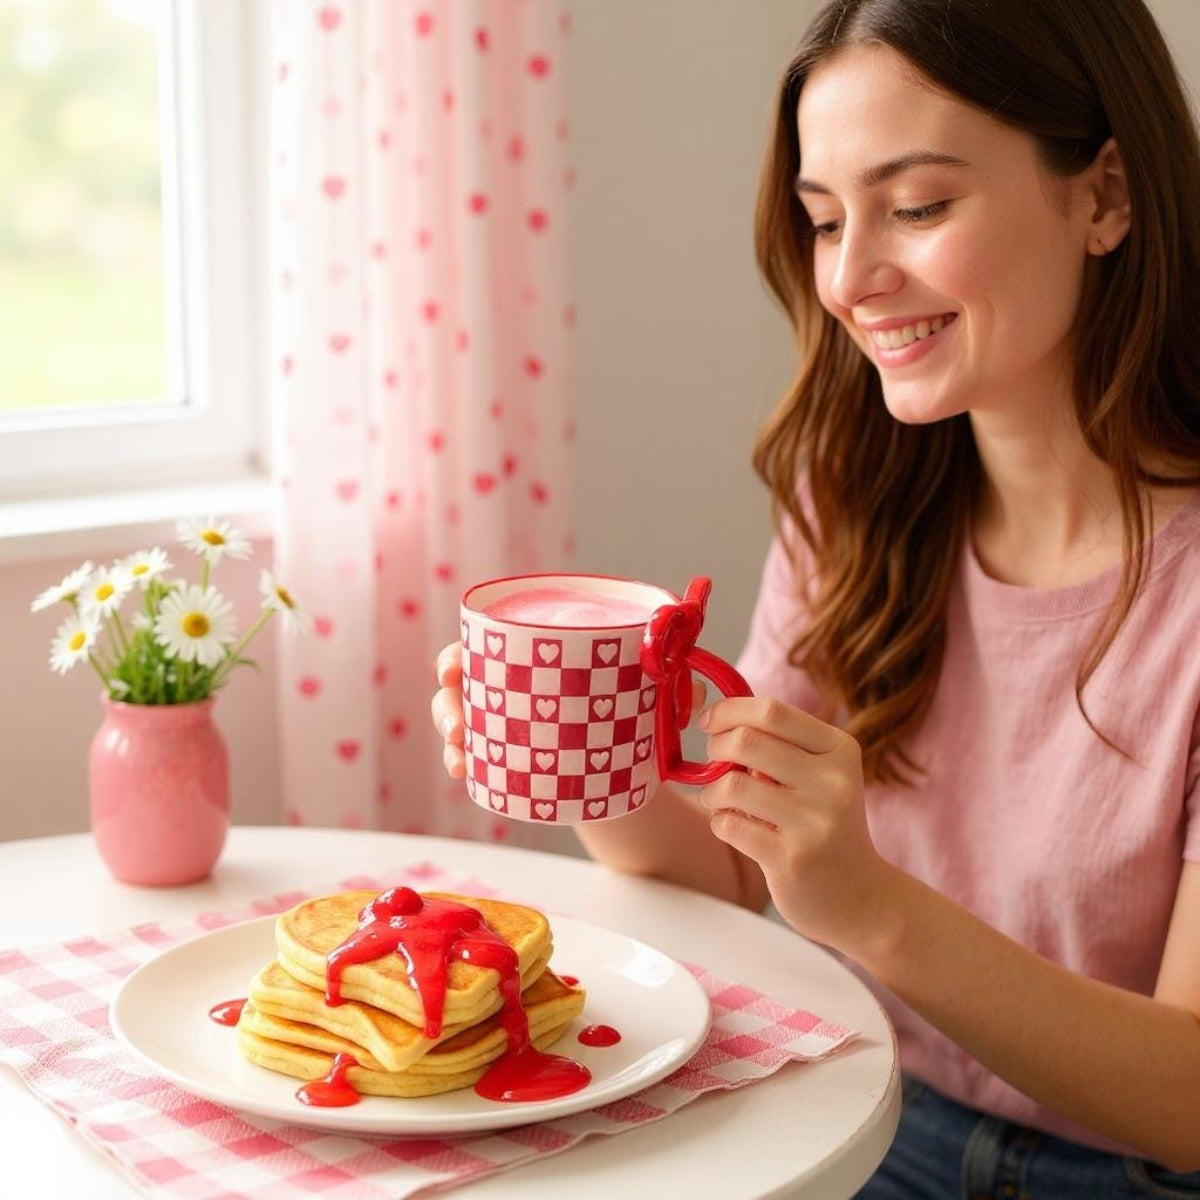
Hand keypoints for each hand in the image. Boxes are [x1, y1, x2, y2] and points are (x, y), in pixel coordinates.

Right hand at [431, 645, 709, 781]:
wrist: (631, 773)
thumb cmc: (633, 715)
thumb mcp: (651, 698)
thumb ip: (675, 688)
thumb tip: (697, 684)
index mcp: (538, 656)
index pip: (486, 644)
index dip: (461, 652)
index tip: (453, 667)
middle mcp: (514, 684)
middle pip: (461, 681)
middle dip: (447, 698)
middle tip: (457, 722)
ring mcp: (507, 722)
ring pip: (460, 718)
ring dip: (450, 733)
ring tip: (460, 753)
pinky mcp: (509, 758)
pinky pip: (473, 756)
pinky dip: (462, 763)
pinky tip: (463, 772)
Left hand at [698, 697, 889, 953]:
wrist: (861, 897)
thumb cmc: (825, 824)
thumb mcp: (820, 775)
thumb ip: (779, 746)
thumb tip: (717, 720)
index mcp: (840, 749)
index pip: (772, 711)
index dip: (729, 711)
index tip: (711, 722)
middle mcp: (834, 781)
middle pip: (747, 741)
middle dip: (716, 748)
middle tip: (715, 762)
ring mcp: (816, 822)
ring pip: (731, 785)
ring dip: (712, 791)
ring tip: (721, 800)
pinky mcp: (793, 859)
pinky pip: (729, 825)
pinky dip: (720, 821)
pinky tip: (734, 826)